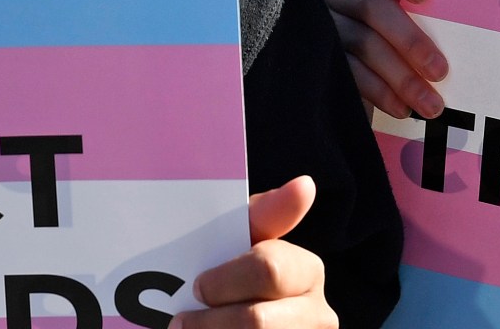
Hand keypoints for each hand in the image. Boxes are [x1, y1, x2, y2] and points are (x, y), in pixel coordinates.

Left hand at [173, 176, 332, 327]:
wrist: (215, 324)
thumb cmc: (225, 284)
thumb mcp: (238, 246)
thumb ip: (263, 217)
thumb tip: (304, 185)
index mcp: (308, 273)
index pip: (268, 269)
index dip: (222, 281)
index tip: (198, 287)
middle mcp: (319, 317)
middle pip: (256, 322)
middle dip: (209, 323)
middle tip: (180, 323)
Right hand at [316, 0, 448, 118]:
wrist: (365, 74)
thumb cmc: (400, 35)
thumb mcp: (409, 13)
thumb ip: (425, 8)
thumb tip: (469, 21)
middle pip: (369, 4)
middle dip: (409, 39)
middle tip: (440, 70)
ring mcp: (324, 23)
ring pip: (361, 43)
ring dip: (401, 76)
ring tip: (431, 103)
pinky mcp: (319, 57)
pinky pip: (349, 73)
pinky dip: (380, 92)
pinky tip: (403, 108)